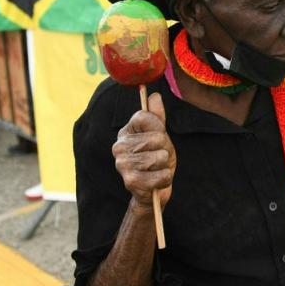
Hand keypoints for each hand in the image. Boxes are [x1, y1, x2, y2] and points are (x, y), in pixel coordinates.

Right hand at [113, 93, 175, 208]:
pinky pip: (161, 175)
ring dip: (165, 165)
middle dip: (165, 149)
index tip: (158, 137)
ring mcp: (122, 164)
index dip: (159, 127)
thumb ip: (157, 117)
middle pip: (156, 137)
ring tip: (157, 169)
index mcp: (125, 132)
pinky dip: (165, 179)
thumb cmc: (157, 160)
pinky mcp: (131, 181)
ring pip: (160, 157)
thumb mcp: (160, 136)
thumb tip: (154, 96)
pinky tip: (157, 181)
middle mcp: (119, 146)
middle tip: (159, 158)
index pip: (144, 117)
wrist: (153, 190)